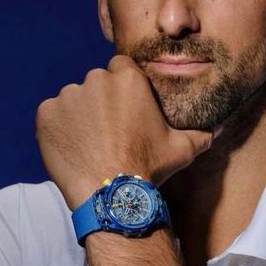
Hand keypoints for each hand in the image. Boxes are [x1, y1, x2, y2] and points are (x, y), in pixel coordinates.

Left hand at [35, 55, 219, 209]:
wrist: (112, 196)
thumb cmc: (149, 169)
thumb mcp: (183, 150)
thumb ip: (201, 134)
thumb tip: (220, 129)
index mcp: (128, 77)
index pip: (120, 70)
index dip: (121, 92)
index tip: (124, 113)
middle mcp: (96, 79)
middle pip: (96, 84)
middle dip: (100, 103)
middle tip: (107, 133)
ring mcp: (68, 96)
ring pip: (73, 100)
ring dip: (78, 116)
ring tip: (90, 145)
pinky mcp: (46, 114)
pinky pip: (51, 116)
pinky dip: (58, 129)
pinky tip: (73, 149)